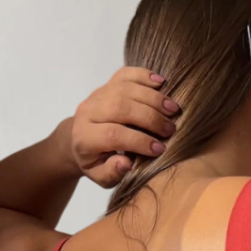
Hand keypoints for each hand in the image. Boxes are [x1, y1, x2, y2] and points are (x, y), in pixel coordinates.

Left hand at [69, 67, 179, 187]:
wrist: (77, 139)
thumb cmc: (95, 162)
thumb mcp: (100, 176)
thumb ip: (111, 173)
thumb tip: (127, 162)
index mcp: (85, 137)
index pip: (113, 134)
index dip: (139, 140)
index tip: (160, 149)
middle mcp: (88, 111)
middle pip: (120, 107)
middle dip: (150, 117)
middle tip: (171, 129)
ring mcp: (97, 94)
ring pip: (125, 89)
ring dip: (152, 97)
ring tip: (173, 109)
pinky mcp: (107, 84)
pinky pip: (125, 74)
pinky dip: (143, 75)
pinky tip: (161, 82)